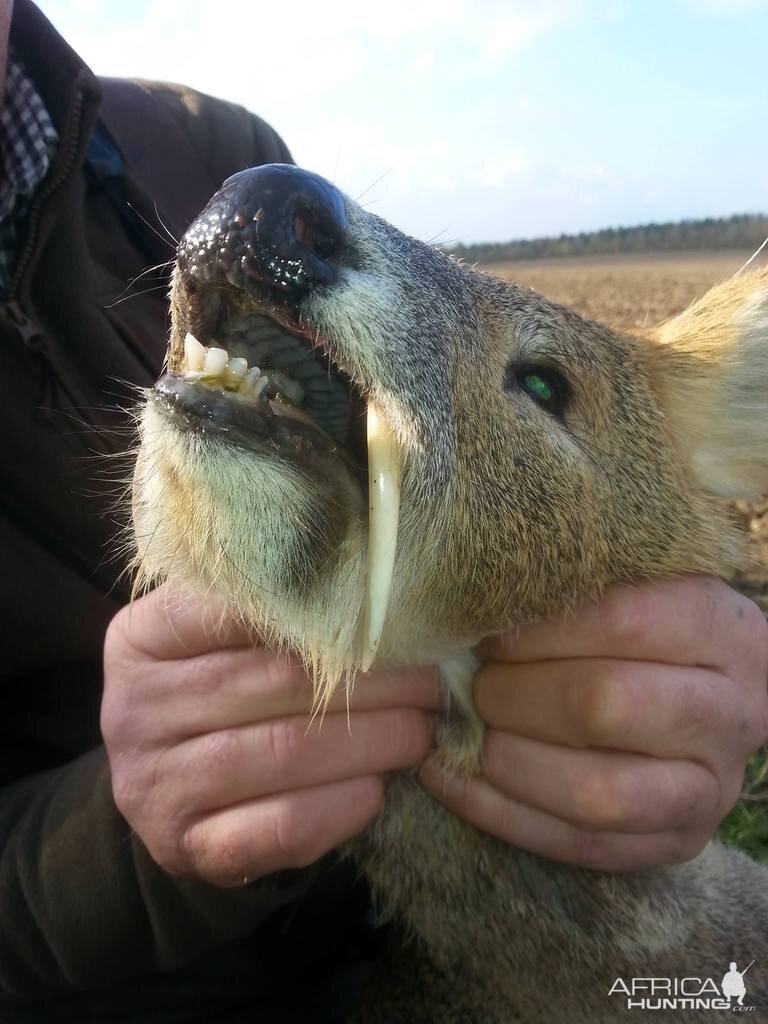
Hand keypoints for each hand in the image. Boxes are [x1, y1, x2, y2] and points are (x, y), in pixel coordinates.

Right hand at [102, 585, 437, 886]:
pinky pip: (280, 827)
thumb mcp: (217, 639)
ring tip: (419, 731)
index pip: (236, 610)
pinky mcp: (185, 847)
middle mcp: (134, 710)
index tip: (390, 620)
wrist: (171, 788)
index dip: (325, 615)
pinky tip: (377, 789)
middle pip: (275, 684)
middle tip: (429, 682)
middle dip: (371, 683)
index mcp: (141, 640)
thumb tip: (375, 591)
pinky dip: (341, 808)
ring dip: (372, 742)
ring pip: (285, 754)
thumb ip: (267, 611)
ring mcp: (153, 785)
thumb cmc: (216, 693)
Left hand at [419, 576, 767, 871]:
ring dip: (507, 760)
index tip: (490, 631)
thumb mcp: (632, 585)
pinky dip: (500, 813)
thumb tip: (459, 609)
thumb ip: (565, 589)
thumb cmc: (647, 627)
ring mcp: (709, 788)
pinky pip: (580, 846)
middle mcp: (730, 711)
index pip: (621, 621)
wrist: (706, 694)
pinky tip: (451, 778)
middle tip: (480, 682)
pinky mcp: (677, 842)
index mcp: (720, 627)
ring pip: (595, 793)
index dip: (537, 630)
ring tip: (469, 730)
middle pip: (604, 705)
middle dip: (515, 694)